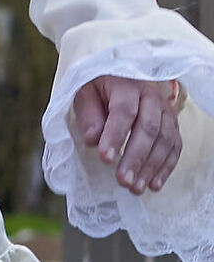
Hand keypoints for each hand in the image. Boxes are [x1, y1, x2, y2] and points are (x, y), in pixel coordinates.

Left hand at [73, 76, 186, 193]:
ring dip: (151, 167)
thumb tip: (93, 140)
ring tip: (136, 188)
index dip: (115, 135)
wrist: (122, 74)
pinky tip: (154, 183)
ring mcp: (166, 110)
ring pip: (165, 140)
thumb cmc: (99, 85)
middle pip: (148, 129)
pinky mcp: (173, 123)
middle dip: (136, 158)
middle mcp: (151, 97)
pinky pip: (175, 146)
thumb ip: (88, 115)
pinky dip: (166, 167)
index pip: (124, 111)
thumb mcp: (85, 92)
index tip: (106, 158)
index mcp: (126, 85)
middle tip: (123, 180)